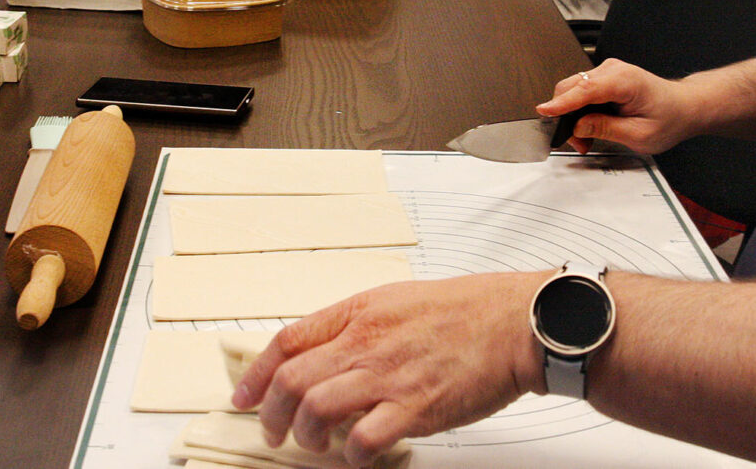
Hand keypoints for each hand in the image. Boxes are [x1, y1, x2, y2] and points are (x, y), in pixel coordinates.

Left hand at [233, 274, 545, 466]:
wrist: (511, 322)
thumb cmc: (463, 311)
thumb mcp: (395, 300)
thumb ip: (356, 326)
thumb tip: (323, 353)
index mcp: (357, 313)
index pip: (286, 341)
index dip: (255, 374)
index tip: (244, 396)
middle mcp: (364, 343)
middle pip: (291, 379)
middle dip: (271, 414)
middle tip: (275, 432)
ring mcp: (387, 376)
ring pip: (316, 408)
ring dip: (307, 435)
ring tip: (316, 445)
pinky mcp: (414, 407)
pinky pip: (364, 440)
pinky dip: (352, 455)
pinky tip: (357, 456)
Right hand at [538, 57, 698, 154]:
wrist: (683, 107)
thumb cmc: (669, 118)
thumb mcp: (640, 134)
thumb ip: (606, 128)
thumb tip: (579, 126)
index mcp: (625, 81)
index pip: (585, 90)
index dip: (562, 102)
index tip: (545, 112)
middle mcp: (614, 71)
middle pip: (572, 87)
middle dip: (566, 117)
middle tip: (578, 142)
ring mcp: (607, 72)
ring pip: (573, 90)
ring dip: (572, 115)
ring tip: (587, 138)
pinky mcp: (604, 78)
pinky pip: (580, 91)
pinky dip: (579, 110)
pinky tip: (589, 126)